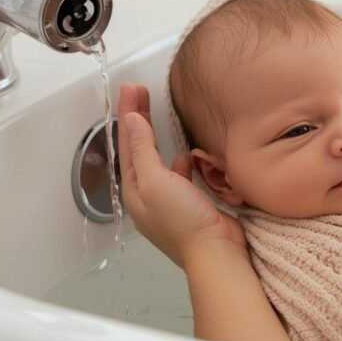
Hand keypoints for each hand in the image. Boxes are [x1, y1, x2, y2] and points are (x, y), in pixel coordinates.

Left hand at [117, 83, 245, 267]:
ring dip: (154, 137)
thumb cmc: (184, 221)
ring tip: (155, 116)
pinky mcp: (188, 203)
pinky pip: (178, 175)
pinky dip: (177, 161)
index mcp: (134, 188)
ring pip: (156, 160)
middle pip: (138, 148)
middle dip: (137, 119)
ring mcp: (167, 200)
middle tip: (139, 92)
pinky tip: (184, 156)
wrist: (215, 251)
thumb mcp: (155, 180)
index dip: (128, 113)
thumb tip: (131, 121)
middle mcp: (147, 194)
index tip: (131, 89)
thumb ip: (142, 149)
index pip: (126, 142)